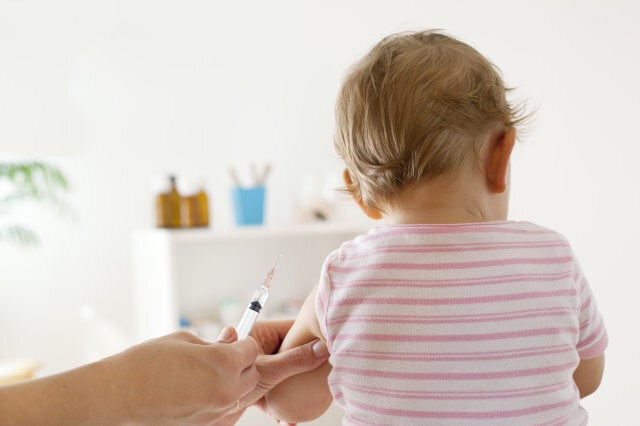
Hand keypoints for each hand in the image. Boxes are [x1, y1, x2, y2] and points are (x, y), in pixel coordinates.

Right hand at [111, 331, 259, 424]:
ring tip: (203, 375)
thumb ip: (214, 341)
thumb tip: (231, 338)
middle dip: (241, 364)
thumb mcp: (184, 340)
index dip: (241, 343)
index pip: (252, 349)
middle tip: (218, 357)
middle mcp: (226, 389)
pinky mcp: (206, 425)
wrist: (118, 396)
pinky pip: (223, 409)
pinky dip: (217, 399)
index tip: (229, 341)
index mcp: (224, 363)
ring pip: (240, 394)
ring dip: (231, 382)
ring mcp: (217, 412)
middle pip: (252, 374)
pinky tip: (195, 391)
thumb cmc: (147, 363)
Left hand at [213, 321, 328, 424]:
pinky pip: (274, 392)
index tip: (330, 340)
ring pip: (285, 374)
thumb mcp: (267, 370)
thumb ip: (294, 360)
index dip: (311, 334)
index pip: (292, 328)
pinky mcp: (253, 388)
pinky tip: (287, 419)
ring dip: (295, 390)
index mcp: (259, 334)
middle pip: (291, 352)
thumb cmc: (225, 381)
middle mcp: (259, 349)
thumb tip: (322, 348)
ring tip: (309, 401)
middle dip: (306, 365)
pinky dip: (280, 406)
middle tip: (324, 374)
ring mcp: (256, 369)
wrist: (202, 410)